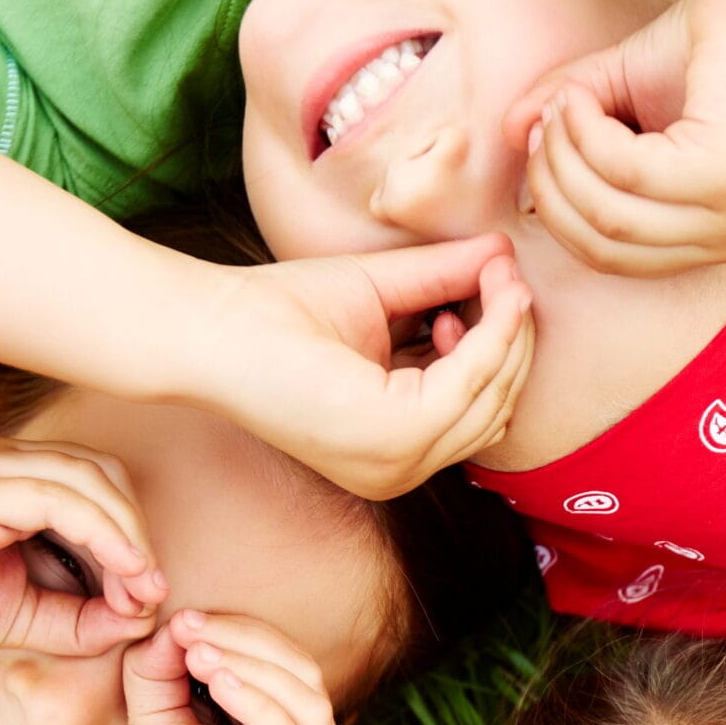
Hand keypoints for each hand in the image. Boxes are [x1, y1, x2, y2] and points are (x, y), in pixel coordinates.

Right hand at [0, 433, 164, 658]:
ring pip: (87, 479)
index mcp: (5, 479)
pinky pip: (55, 498)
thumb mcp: (16, 619)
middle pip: (102, 474)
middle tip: (152, 592)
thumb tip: (141, 620)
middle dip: (139, 533)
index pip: (95, 486)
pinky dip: (101, 534)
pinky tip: (121, 573)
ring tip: (145, 587)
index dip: (133, 536)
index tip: (148, 596)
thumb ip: (76, 619)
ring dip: (129, 535)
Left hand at [83, 613, 338, 724]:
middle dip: (249, 641)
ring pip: (308, 707)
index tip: (186, 619)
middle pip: (306, 679)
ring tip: (200, 651)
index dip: (245, 634)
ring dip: (253, 666)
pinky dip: (260, 705)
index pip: (288, 671)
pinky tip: (218, 682)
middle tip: (191, 626)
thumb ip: (163, 675)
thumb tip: (175, 623)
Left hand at [206, 240, 534, 499]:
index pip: (476, 408)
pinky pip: (472, 384)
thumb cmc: (276, 311)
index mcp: (390, 448)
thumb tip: (505, 254)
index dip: (501, 346)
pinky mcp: (393, 439)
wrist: (211, 325)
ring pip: (493, 398)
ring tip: (497, 278)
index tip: (500, 284)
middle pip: (496, 407)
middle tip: (508, 277)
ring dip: (507, 332)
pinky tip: (487, 292)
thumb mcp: (383, 293)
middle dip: (514, 339)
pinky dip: (492, 335)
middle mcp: (397, 470)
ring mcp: (396, 464)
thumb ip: (443, 280)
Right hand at [504, 0, 725, 275]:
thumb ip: (567, 118)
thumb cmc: (705, 42)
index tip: (541, 138)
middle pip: (602, 245)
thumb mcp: (618, 91)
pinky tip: (586, 94)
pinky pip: (627, 174)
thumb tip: (510, 133)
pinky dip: (590, 133)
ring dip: (567, 152)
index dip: (558, 204)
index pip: (609, 256)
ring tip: (566, 100)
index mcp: (712, 236)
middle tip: (547, 117)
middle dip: (554, 182)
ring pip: (609, 215)